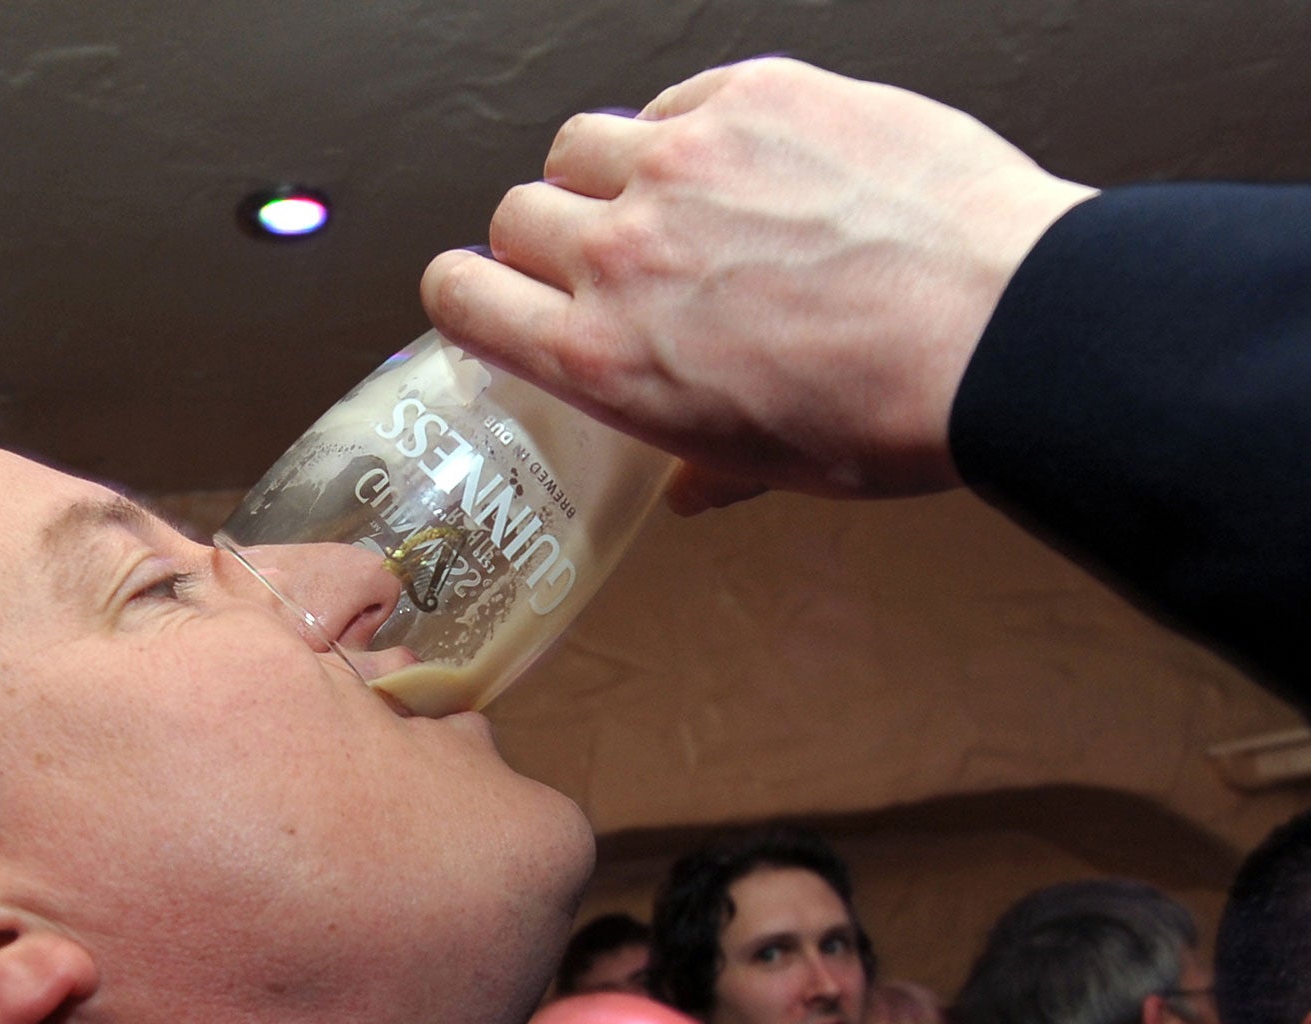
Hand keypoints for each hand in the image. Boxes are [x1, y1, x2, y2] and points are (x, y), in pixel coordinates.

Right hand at [421, 59, 1095, 510]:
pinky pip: (676, 99)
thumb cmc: (892, 411)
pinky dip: (690, 127)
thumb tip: (690, 487)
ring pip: (579, 141)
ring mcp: (684, 162)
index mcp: (605, 359)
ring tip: (668, 197)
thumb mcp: (775, 465)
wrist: (1002, 329)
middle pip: (515, 214)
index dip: (465, 293)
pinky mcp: (756, 96)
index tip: (488, 295)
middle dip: (546, 237)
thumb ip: (706, 463)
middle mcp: (622, 254)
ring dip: (606, 172)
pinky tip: (743, 161)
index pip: (460, 297)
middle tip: (602, 255)